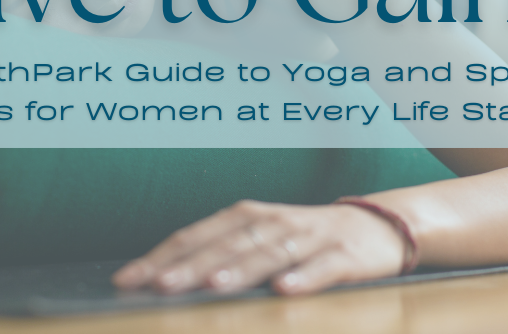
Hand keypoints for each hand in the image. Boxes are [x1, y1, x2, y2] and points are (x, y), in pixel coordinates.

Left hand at [112, 199, 408, 295]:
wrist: (377, 226)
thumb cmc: (304, 239)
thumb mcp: (259, 240)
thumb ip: (218, 255)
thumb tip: (162, 279)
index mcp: (246, 217)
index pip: (196, 235)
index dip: (162, 256)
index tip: (129, 279)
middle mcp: (274, 222)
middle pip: (227, 244)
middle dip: (192, 265)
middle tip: (160, 284)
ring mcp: (309, 236)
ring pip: (271, 253)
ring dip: (242, 269)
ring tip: (215, 286)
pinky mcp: (344, 255)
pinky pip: (323, 267)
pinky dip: (304, 276)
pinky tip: (285, 290)